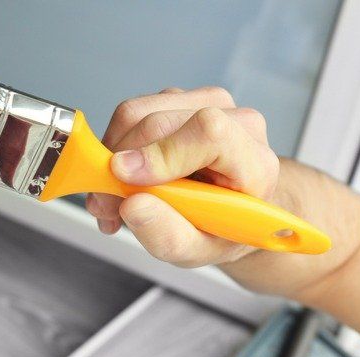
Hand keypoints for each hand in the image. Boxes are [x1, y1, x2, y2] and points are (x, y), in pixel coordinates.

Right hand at [86, 87, 279, 266]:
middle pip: (159, 122)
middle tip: (106, 207)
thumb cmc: (221, 229)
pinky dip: (115, 149)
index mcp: (252, 159)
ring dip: (111, 157)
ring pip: (136, 113)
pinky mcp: (177, 101)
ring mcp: (204, 103)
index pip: (208, 132)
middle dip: (118, 165)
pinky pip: (130, 116)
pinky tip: (123, 182)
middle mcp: (232, 119)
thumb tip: (131, 205)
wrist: (231, 212)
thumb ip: (168, 236)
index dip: (161, 152)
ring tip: (116, 199)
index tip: (124, 176)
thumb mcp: (198, 252)